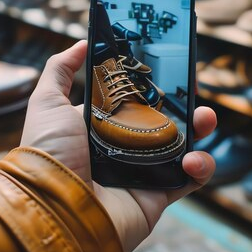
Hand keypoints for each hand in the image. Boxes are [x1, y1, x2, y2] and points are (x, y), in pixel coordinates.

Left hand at [20, 40, 216, 251]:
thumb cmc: (48, 155)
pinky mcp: (157, 195)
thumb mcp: (47, 103)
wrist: (56, 208)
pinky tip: (194, 158)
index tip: (170, 67)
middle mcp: (123, 148)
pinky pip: (189, 180)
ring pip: (183, 146)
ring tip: (204, 119)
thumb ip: (60, 70)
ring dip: (200, 130)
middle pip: (164, 120)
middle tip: (193, 90)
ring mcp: (142, 171)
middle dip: (184, 103)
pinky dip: (201, 167)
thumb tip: (82, 43)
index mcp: (100, 126)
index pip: (134, 100)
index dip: (153, 85)